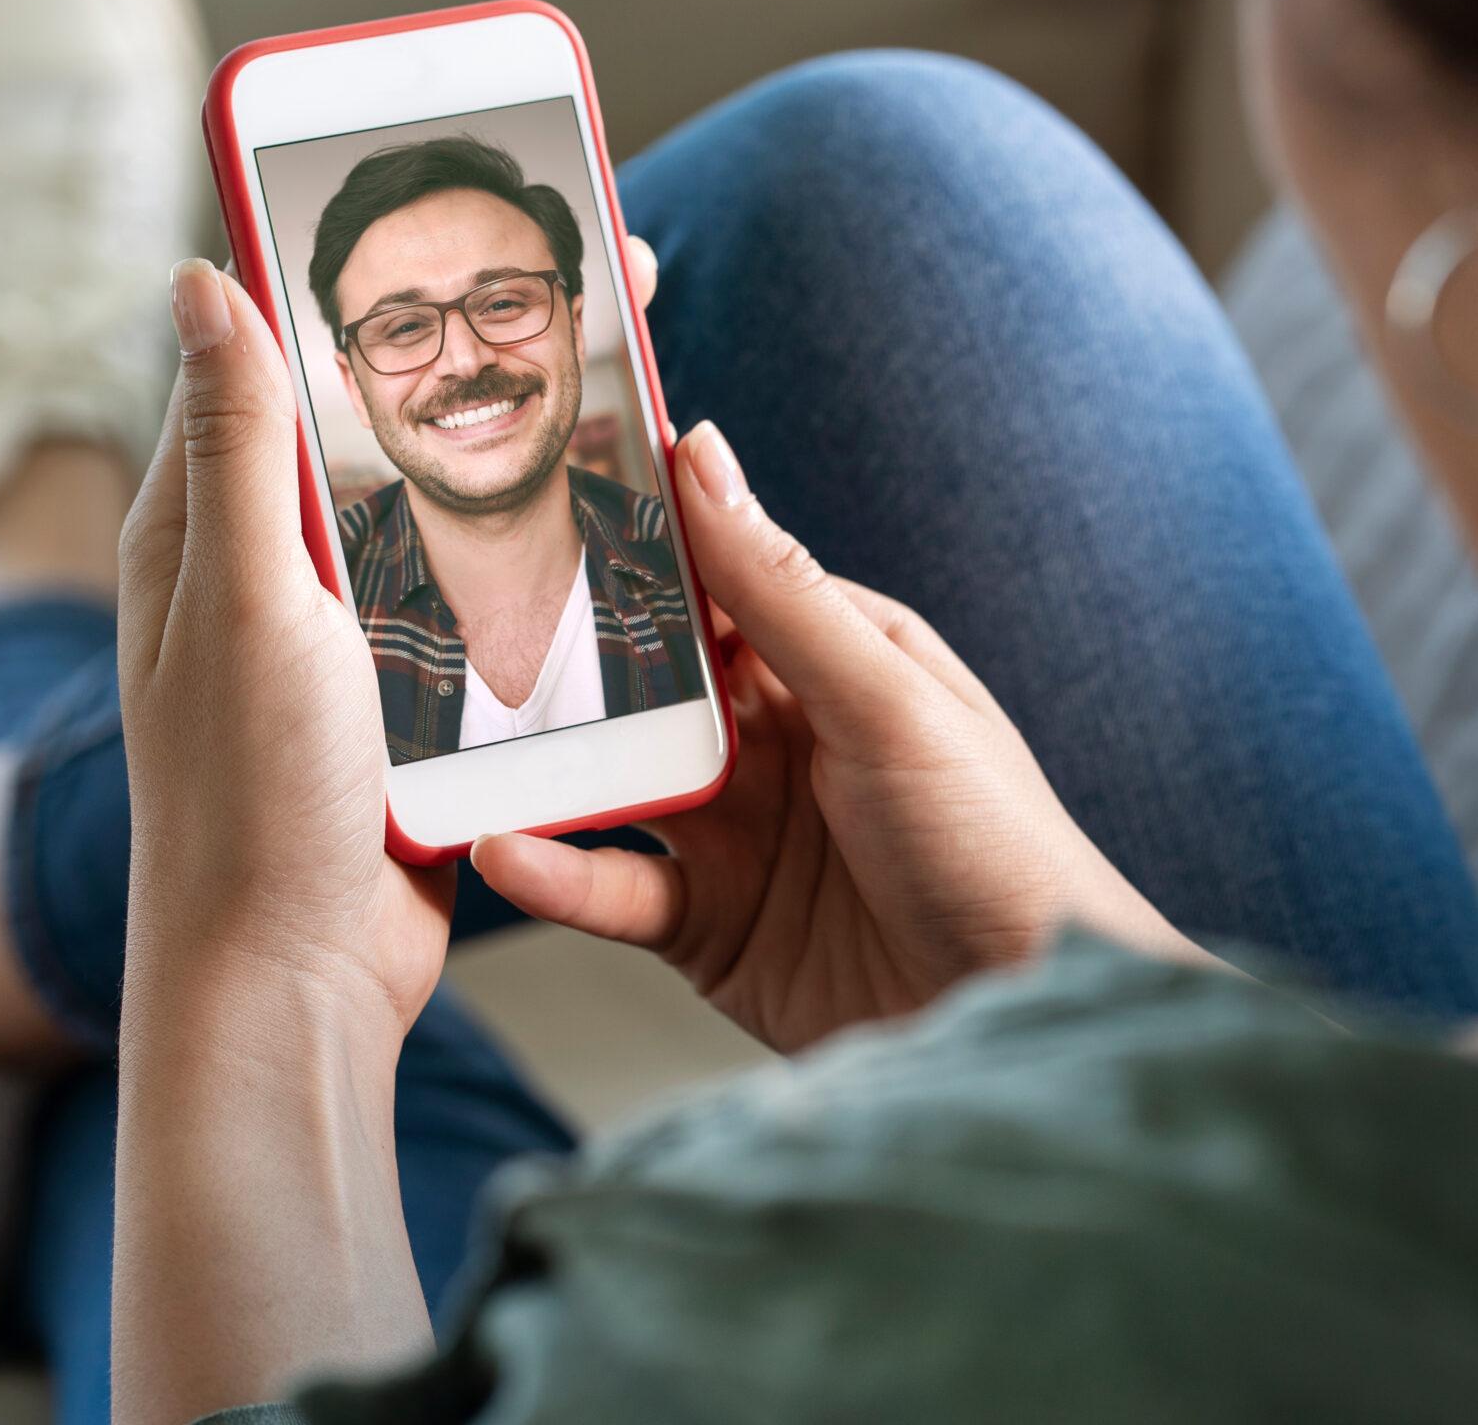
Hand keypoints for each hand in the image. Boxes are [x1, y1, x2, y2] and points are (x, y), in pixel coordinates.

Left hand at [114, 240, 665, 1027]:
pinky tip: (618, 543)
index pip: (281, 367)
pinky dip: (537, 575)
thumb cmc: (249, 802)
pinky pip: (477, 614)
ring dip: (525, 469)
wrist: (291, 985)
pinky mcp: (405, 713)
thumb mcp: (245, 602)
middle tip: (602, 310)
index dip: (370, 288)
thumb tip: (203, 278)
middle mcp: (270, 579)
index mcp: (207, 531)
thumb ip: (240, 447)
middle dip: (484, 367)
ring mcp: (342, 648)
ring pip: (444, 524)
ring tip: (630, 409)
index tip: (475, 232)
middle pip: (384, 437)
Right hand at [472, 421, 1208, 1054]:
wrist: (1019, 1017)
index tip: (530, 499)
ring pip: (614, 782)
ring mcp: (740, 835)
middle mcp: (781, 740)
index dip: (630, 545)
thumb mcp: (886, 701)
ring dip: (543, 768)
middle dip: (562, 659)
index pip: (715, 582)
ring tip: (458, 747)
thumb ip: (781, 591)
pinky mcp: (709, 927)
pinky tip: (506, 853)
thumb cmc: (998, 847)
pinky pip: (613, 887)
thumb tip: (703, 459)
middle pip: (649, 682)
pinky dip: (555, 873)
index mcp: (837, 661)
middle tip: (459, 624)